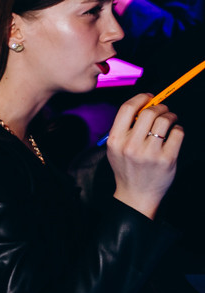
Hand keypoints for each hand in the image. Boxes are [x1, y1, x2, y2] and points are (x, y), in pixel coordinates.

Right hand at [107, 92, 180, 218]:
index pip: (127, 108)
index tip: (149, 97)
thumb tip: (144, 104)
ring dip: (171, 116)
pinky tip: (173, 135)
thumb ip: (125, 128)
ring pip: (165, 120)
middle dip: (160, 107)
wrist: (135, 195)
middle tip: (164, 110)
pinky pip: (177, 133)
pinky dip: (178, 130)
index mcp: (115, 140)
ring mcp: (149, 153)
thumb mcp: (116, 149)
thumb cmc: (127, 168)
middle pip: (149, 112)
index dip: (141, 98)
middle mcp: (131, 146)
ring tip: (170, 121)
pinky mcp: (166, 159)